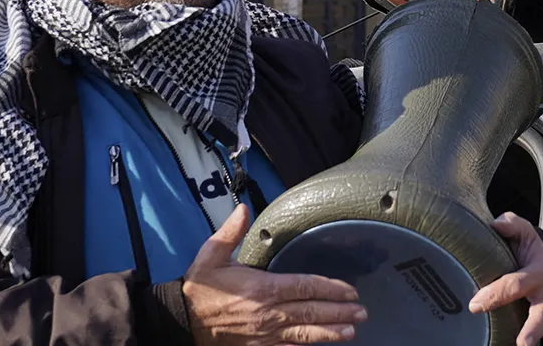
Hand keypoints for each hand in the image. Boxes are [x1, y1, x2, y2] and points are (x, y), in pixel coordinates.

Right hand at [184, 205, 366, 345]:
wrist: (181, 322)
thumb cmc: (198, 288)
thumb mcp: (211, 254)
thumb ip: (231, 232)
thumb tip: (244, 209)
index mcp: (261, 288)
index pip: (305, 286)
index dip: (330, 288)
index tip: (349, 290)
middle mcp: (268, 313)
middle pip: (311, 312)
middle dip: (339, 312)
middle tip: (362, 312)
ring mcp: (265, 334)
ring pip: (305, 334)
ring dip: (330, 332)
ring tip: (351, 331)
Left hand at [468, 213, 542, 345]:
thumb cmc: (532, 254)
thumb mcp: (523, 234)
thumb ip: (511, 225)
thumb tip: (497, 224)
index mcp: (540, 271)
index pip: (514, 284)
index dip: (494, 295)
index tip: (476, 305)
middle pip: (542, 314)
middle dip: (533, 329)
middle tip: (523, 343)